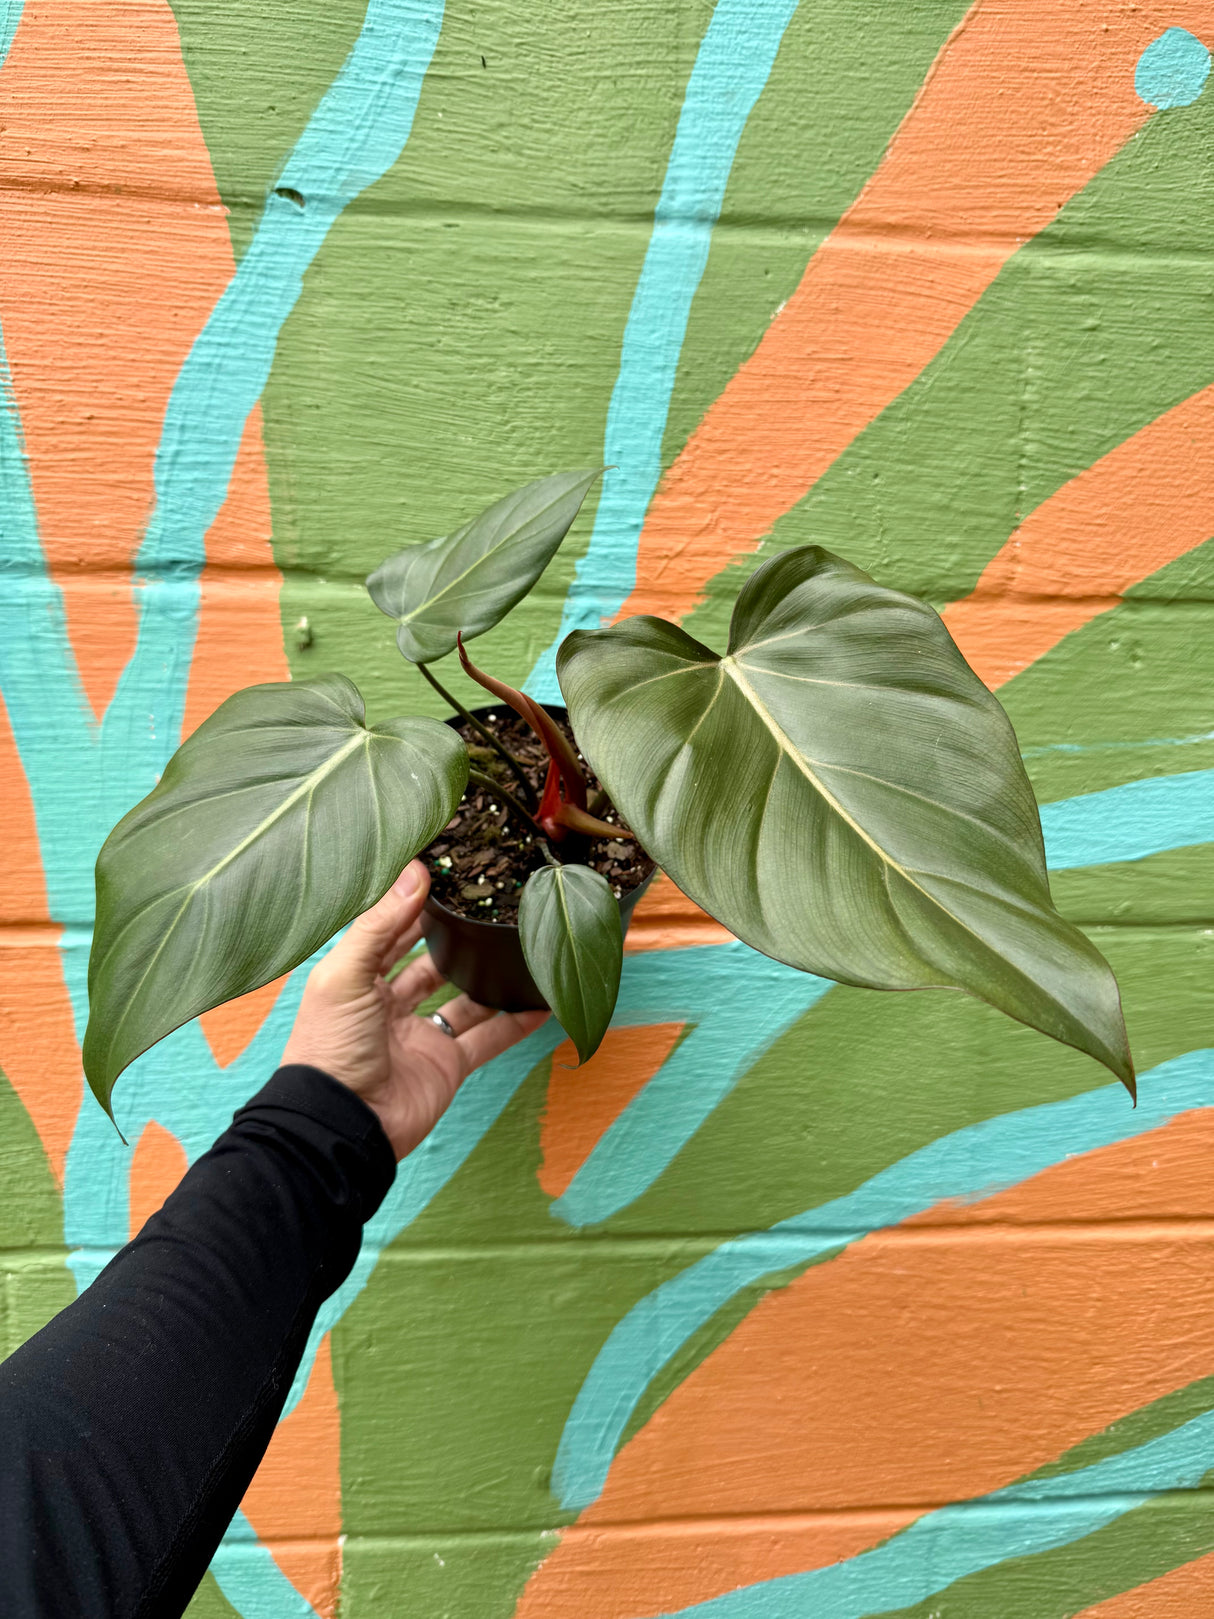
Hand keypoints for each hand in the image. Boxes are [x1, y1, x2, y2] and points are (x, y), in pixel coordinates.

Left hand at [282, 860, 547, 1158]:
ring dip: (487, 976)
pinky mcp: (447, 1065)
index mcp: (356, 980)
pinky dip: (514, 1022)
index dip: (413, 905)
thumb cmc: (329, 1049)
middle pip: (428, 962)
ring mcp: (420, 1037)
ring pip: (463, 998)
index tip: (444, 873)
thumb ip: (378, 924)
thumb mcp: (345, 976)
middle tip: (486, 903)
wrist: (343, 1126)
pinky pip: (487, 1038)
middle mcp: (388, 1006)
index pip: (389, 932)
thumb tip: (413, 871)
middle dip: (454, 938)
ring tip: (517, 944)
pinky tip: (540, 1001)